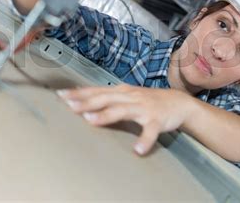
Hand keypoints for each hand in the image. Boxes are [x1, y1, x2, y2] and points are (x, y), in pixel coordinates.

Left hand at [57, 84, 192, 154]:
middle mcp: (130, 96)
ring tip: (91, 121)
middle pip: (105, 98)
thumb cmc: (148, 99)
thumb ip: (107, 97)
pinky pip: (150, 131)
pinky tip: (138, 149)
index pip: (96, 90)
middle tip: (70, 106)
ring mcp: (143, 107)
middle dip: (86, 102)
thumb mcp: (127, 95)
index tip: (61, 95)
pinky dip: (145, 140)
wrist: (178, 102)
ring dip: (106, 115)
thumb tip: (83, 97)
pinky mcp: (157, 120)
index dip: (79, 92)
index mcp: (121, 91)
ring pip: (122, 110)